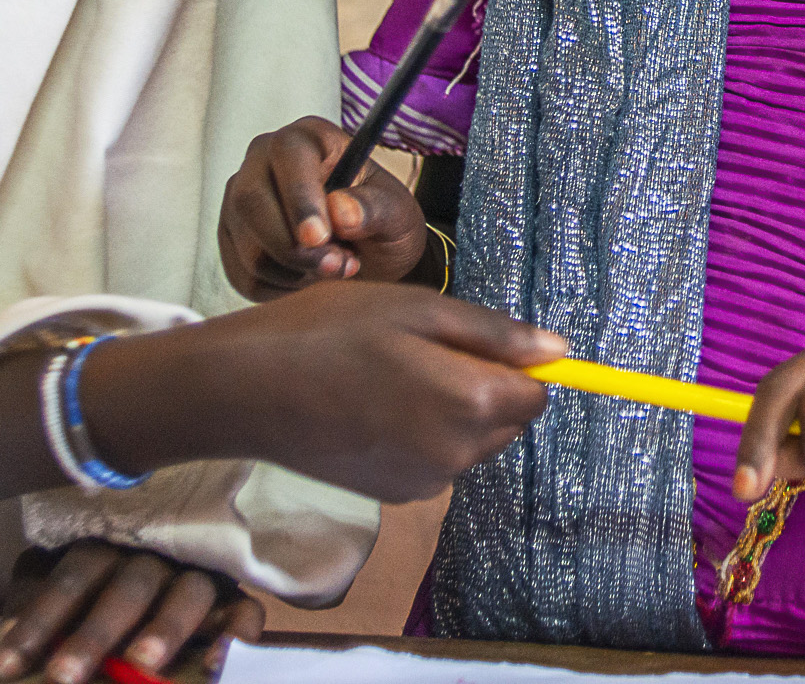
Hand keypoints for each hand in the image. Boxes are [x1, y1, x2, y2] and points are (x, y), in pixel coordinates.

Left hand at [0, 542, 258, 683]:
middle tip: (63, 676)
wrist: (154, 608)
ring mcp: (199, 577)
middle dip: (94, 633)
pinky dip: (234, 634)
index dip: (39, 619)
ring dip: (164, 626)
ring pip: (189, 592)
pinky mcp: (233, 603)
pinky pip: (245, 612)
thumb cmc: (90, 608)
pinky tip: (215, 663)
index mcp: (108, 548)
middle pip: (129, 584)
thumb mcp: (59, 609)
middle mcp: (156, 556)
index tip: (6, 667)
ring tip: (141, 661)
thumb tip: (8, 665)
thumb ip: (38, 624)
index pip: (73, 575)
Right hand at [90, 281, 565, 505]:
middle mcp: (456, 455)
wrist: (245, 390)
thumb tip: (559, 351)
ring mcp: (423, 482)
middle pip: (506, 420)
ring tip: (387, 371)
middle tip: (418, 347)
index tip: (471, 338)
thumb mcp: (418, 309)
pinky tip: (371, 403)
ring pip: (469, 439)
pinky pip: (433, 458)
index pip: (537, 393)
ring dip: (449, 408)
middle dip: (482, 385)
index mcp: (470, 403)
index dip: (514, 362)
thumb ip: (495, 335)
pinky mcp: (393, 495)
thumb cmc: (328, 333)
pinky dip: (419, 432)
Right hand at [219, 116, 425, 298]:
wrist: (368, 253)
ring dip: (296, 272)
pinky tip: (310, 277)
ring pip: (248, 247)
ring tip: (335, 267)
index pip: (288, 155)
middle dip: (295, 248)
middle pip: (251, 202)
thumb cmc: (382, 220)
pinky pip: (243, 275)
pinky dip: (282, 289)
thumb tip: (341, 211)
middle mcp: (262, 161)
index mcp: (308, 138)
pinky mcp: (231, 239)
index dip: (300, 198)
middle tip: (339, 266)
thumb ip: (374, 208)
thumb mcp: (397, 213)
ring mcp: (239, 200)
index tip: (319, 237)